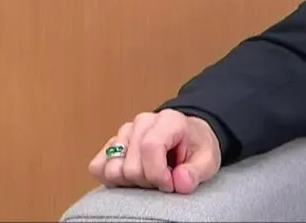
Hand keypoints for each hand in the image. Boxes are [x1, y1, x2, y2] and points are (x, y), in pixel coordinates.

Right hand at [88, 110, 221, 193]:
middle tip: (163, 179)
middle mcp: (143, 122)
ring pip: (112, 168)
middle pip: (130, 165)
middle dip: (147, 181)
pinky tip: (134, 176)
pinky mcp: (111, 144)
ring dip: (130, 181)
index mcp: (168, 121)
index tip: (169, 184)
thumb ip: (196, 172)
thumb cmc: (196, 147)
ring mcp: (124, 132)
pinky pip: (98, 167)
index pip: (150, 148)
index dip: (158, 174)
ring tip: (149, 176)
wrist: (189, 137)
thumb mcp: (208, 160)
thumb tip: (179, 181)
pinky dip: (113, 178)